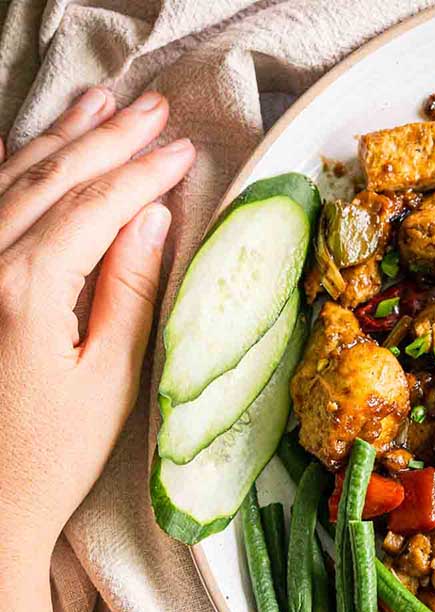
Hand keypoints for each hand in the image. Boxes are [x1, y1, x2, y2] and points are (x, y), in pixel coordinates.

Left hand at [0, 87, 194, 572]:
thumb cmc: (52, 452)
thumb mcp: (109, 377)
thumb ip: (128, 289)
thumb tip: (152, 216)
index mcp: (25, 291)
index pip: (95, 206)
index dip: (143, 170)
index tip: (184, 146)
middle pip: (51, 177)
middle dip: (107, 136)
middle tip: (154, 107)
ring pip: (9, 178)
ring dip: (59, 136)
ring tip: (100, 103)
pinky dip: (10, 164)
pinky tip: (32, 145)